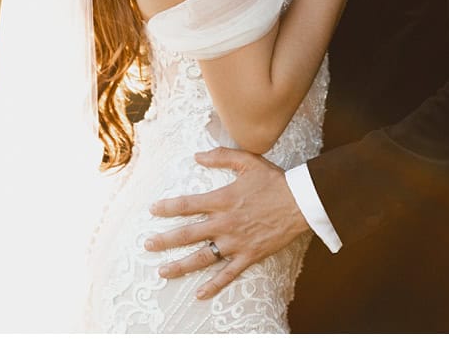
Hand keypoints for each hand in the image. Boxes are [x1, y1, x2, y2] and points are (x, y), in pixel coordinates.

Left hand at [146, 148, 310, 299]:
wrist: (301, 201)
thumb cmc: (275, 180)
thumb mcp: (248, 161)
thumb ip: (221, 156)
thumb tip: (197, 155)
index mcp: (223, 200)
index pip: (187, 205)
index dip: (167, 207)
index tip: (153, 210)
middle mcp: (225, 223)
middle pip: (188, 234)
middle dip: (165, 240)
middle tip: (148, 245)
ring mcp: (236, 242)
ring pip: (203, 257)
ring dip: (181, 265)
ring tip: (163, 272)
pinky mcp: (249, 255)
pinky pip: (228, 273)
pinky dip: (214, 285)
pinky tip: (199, 294)